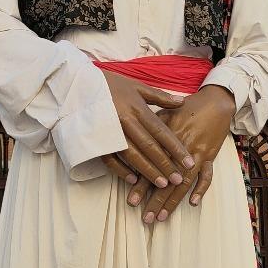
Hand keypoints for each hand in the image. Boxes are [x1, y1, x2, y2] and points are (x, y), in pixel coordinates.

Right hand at [100, 74, 196, 189]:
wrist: (78, 83)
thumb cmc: (110, 83)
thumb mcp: (136, 85)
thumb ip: (160, 96)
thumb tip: (182, 102)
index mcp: (137, 108)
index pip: (161, 131)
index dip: (176, 148)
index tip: (189, 162)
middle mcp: (126, 121)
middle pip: (149, 146)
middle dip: (165, 164)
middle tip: (178, 179)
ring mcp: (110, 131)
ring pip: (132, 155)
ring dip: (147, 171)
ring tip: (162, 184)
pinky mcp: (96, 139)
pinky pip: (109, 158)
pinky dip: (120, 170)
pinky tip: (133, 180)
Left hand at [125, 84, 234, 223]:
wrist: (214, 102)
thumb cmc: (187, 108)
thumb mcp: (164, 114)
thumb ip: (148, 130)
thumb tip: (130, 142)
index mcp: (166, 141)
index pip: (151, 167)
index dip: (141, 186)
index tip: (132, 202)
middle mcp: (180, 151)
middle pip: (166, 180)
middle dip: (155, 201)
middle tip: (146, 218)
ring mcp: (197, 154)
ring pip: (183, 182)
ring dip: (173, 201)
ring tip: (162, 216)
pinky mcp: (210, 156)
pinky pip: (206, 176)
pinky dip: (201, 189)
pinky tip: (193, 202)